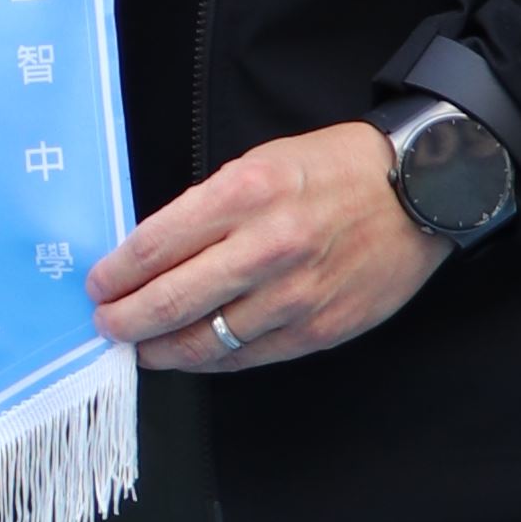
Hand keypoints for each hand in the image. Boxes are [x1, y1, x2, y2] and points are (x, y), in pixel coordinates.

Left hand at [94, 124, 441, 372]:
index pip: (155, 246)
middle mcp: (268, 247)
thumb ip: (209, 207)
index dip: (115, 274)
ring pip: (205, 340)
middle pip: (170, 301)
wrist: (423, 191)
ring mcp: (295, 295)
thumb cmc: (338, 170)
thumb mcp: (263, 162)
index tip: (96, 285)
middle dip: (125, 320)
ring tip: (141, 347)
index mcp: (246, 193)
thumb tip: (154, 253)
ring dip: (161, 349)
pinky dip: (210, 359)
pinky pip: (247, 356)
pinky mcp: (319, 329)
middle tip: (105, 324)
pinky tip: (190, 354)